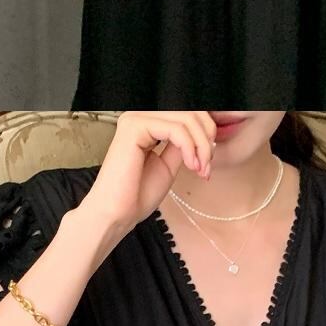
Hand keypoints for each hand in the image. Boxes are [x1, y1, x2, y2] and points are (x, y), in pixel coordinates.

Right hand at [93, 112, 217, 244]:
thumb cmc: (138, 194)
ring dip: (201, 145)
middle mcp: (140, 116)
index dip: (206, 131)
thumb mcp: (170, 163)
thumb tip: (203, 130)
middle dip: (206, 137)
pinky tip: (190, 165)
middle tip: (207, 166)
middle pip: (189, 111)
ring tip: (200, 169)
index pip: (186, 113)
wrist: (118, 214)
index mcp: (147, 123)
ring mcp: (135, 118)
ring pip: (186, 117)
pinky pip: (176, 128)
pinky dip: (189, 147)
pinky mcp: (133, 126)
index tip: (208, 162)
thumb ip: (183, 144)